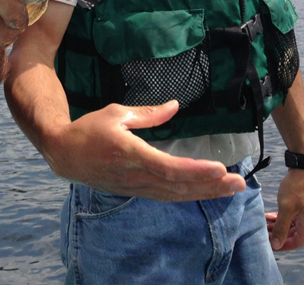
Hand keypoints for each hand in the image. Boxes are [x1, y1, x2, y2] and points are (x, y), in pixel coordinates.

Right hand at [46, 100, 246, 201]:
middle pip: (178, 186)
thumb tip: (175, 106)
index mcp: (130, 153)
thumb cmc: (88, 129)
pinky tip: (205, 192)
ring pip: (175, 194)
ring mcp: (135, 187)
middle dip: (210, 186)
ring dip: (204, 193)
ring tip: (230, 189)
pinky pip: (166, 196)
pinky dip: (188, 194)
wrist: (64, 154)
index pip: (168, 167)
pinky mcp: (134, 191)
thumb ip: (148, 113)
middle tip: (239, 183)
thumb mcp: (115, 112)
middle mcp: (135, 175)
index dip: (195, 171)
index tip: (219, 168)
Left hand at [266, 169, 303, 249]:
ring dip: (277, 226)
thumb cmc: (296, 188)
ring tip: (263, 224)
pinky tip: (268, 216)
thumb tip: (277, 245)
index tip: (269, 245)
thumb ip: (281, 227)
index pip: (296, 243)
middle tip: (263, 233)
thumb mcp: (286, 208)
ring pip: (290, 225)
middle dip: (278, 235)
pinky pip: (289, 217)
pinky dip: (279, 218)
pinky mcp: (300, 205)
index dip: (283, 246)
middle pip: (293, 235)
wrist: (303, 168)